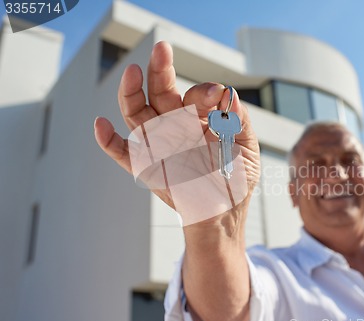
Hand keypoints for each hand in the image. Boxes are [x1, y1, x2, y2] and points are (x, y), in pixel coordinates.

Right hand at [94, 41, 259, 224]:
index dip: (203, 92)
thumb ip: (240, 122)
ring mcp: (159, 144)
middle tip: (162, 49)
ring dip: (132, 93)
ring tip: (132, 73)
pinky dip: (109, 141)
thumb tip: (230, 94)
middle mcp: (175, 126)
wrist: (223, 214)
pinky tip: (101, 125)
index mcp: (198, 119)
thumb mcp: (248, 149)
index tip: (215, 96)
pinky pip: (123, 152)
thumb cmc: (236, 180)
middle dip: (160, 70)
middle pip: (160, 93)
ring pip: (138, 113)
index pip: (194, 96)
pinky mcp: (146, 166)